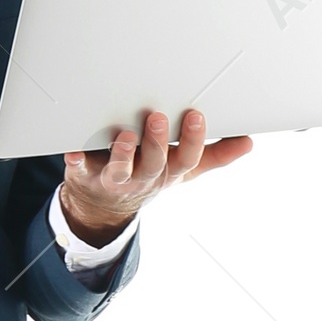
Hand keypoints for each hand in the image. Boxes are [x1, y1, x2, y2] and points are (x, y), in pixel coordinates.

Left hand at [60, 109, 252, 242]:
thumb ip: (213, 156)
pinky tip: (73, 150)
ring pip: (120, 171)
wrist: (103, 205)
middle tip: (156, 117)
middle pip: (153, 165)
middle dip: (157, 143)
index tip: (195, 115)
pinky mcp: (84, 173)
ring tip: (125, 135)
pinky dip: (76, 160)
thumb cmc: (147, 175)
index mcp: (167, 172)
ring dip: (123, 154)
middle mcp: (142, 177)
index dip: (192, 140)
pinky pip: (78, 168)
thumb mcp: (182, 170)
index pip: (185, 160)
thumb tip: (248, 143)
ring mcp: (113, 178)